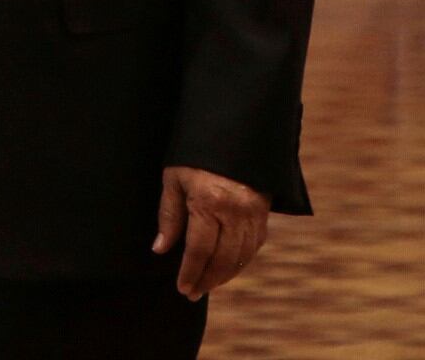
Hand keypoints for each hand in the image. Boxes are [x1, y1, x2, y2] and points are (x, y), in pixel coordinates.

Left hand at [154, 165, 270, 299]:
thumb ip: (169, 215)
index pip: (200, 250)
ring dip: (224, 276)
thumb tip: (160, 248)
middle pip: (223, 260)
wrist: (233, 131)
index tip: (183, 288)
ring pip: (241, 257)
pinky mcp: (264, 213)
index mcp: (210, 202)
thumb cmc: (195, 154)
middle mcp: (236, 211)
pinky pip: (253, 246)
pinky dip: (240, 261)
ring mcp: (254, 213)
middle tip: (192, 293)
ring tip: (206, 284)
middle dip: (207, 280)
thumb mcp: (174, 178)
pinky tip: (227, 267)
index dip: (191, 272)